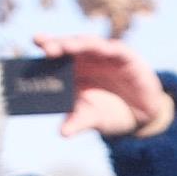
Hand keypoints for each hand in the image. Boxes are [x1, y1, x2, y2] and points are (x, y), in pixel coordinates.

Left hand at [36, 30, 171, 140]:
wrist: (141, 116)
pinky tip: (99, 48)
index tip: (35, 41)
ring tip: (66, 47)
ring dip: (78, 44)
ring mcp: (107, 56)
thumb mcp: (93, 118)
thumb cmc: (110, 113)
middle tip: (45, 46)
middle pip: (71, 46)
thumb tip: (63, 133)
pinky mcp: (127, 58)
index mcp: (74, 70)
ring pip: (90, 44)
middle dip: (58, 44)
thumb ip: (78, 122)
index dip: (47, 45)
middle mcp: (88, 59)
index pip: (58, 54)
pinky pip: (116, 51)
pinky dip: (108, 49)